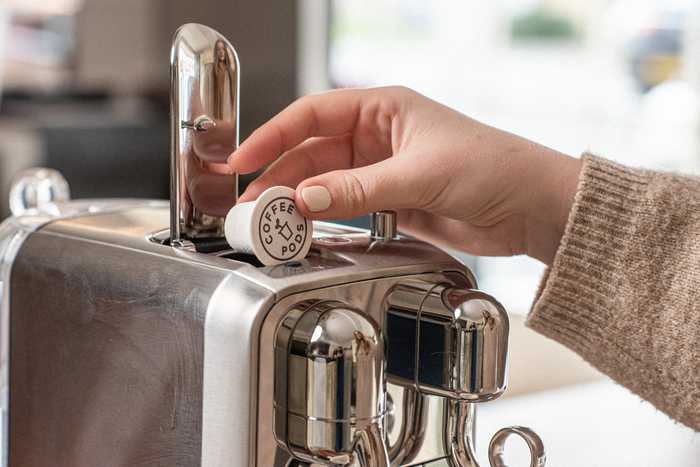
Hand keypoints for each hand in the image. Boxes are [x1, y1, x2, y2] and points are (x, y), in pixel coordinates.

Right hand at [228, 86, 580, 263]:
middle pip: (313, 153)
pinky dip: (324, 220)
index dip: (274, 136)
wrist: (530, 208)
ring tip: (271, 224)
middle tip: (253, 207)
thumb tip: (306, 199)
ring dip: (299, 202)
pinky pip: (346, 208)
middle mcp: (378, 137)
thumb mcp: (420, 173)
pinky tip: (306, 230)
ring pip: (326, 184)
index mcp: (384, 109)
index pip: (313, 115)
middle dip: (281, 177)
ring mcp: (383, 171)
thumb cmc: (492, 167)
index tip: (244, 160)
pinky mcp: (392, 203)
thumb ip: (359, 189)